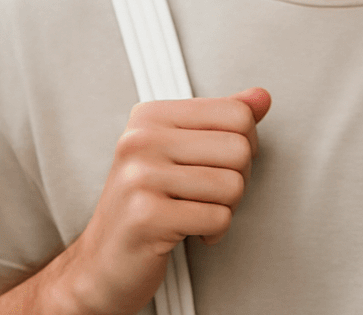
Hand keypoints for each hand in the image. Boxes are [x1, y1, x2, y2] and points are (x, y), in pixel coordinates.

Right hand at [57, 87, 270, 314]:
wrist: (101, 264)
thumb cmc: (144, 205)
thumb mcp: (181, 150)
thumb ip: (222, 120)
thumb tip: (260, 97)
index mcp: (151, 116)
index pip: (236, 113)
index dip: (244, 143)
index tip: (221, 161)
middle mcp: (141, 140)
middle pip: (239, 148)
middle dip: (237, 178)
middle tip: (209, 193)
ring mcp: (140, 177)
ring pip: (233, 185)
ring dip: (225, 208)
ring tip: (197, 211)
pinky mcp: (146, 217)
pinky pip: (218, 218)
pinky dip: (214, 232)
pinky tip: (189, 231)